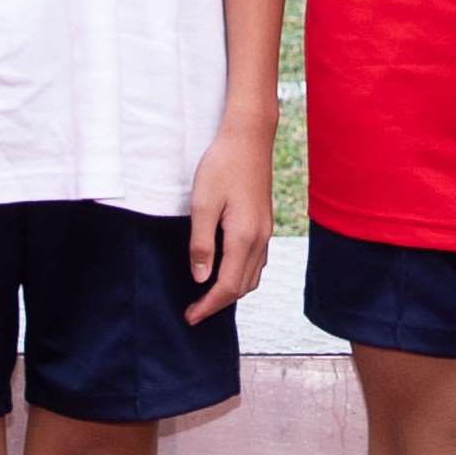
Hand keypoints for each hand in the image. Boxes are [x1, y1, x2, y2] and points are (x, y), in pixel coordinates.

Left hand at [184, 111, 273, 320]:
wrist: (248, 138)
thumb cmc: (222, 166)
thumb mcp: (202, 204)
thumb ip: (202, 244)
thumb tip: (201, 278)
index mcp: (244, 237)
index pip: (227, 286)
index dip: (208, 306)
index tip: (190, 317)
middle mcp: (260, 239)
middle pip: (243, 287)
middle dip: (218, 304)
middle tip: (194, 312)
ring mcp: (265, 232)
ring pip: (252, 276)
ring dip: (231, 292)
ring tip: (207, 297)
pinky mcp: (264, 223)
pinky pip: (256, 262)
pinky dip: (241, 276)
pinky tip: (225, 271)